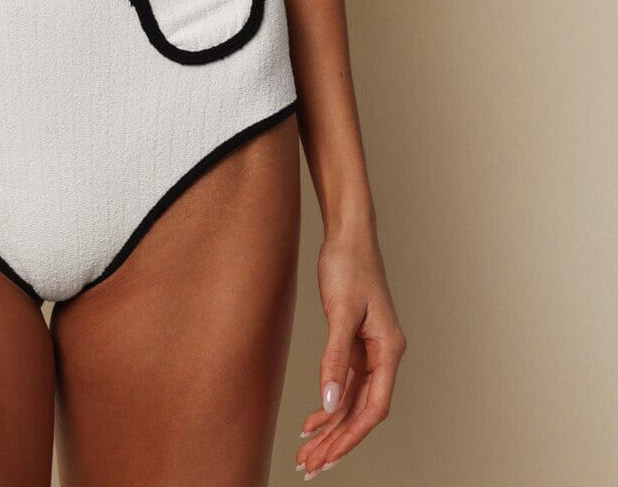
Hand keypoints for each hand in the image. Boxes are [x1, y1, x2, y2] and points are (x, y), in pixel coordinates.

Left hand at [294, 232, 405, 478]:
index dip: (352, 435)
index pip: (374, 407)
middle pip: (362, 410)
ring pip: (352, 400)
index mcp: (389, 350)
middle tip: (310, 465)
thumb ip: (334, 359)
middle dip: (338, 441)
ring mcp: (369, 350)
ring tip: (307, 453)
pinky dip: (328, 403)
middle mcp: (384, 355)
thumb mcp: (339, 312)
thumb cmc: (348, 265)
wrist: (347, 234)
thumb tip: (331, 403)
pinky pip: (344, 383)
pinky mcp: (354, 342)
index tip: (330, 456)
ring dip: (331, 427)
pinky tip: (312, 420)